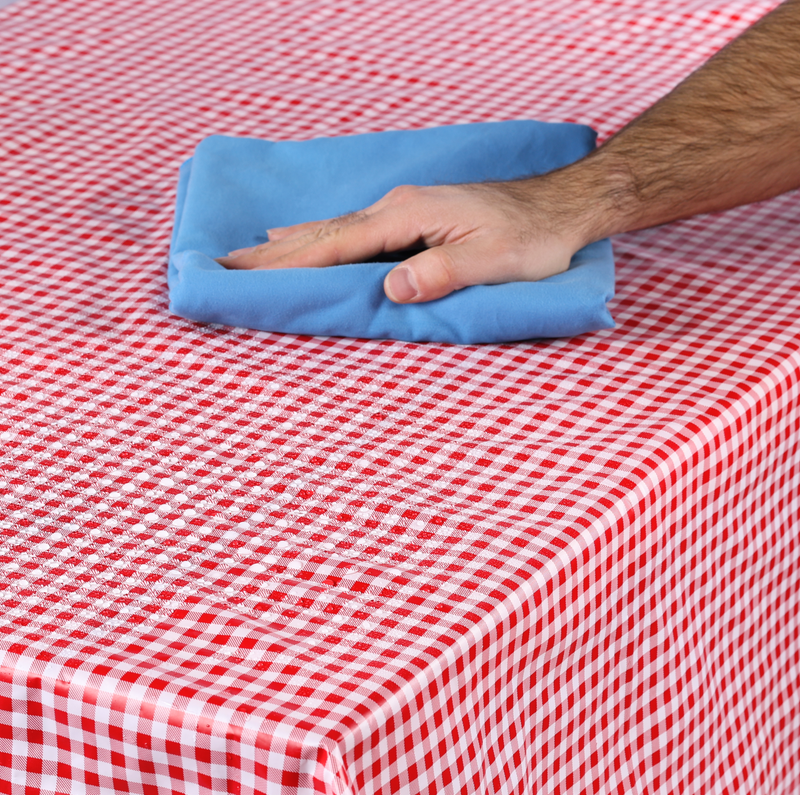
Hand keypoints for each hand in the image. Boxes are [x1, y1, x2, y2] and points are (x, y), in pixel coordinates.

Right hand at [216, 180, 588, 303]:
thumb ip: (439, 275)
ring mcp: (401, 209)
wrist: (557, 208)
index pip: (336, 246)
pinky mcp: (409, 217)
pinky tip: (301, 237)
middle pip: (323, 234)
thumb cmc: (530, 239)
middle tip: (224, 263)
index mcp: (407, 217)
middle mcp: (395, 207)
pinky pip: (351, 230)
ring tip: (251, 253)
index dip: (289, 263)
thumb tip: (390, 289)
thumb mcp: (491, 263)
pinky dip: (319, 238)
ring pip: (332, 230)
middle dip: (272, 253)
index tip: (244, 272)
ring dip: (289, 245)